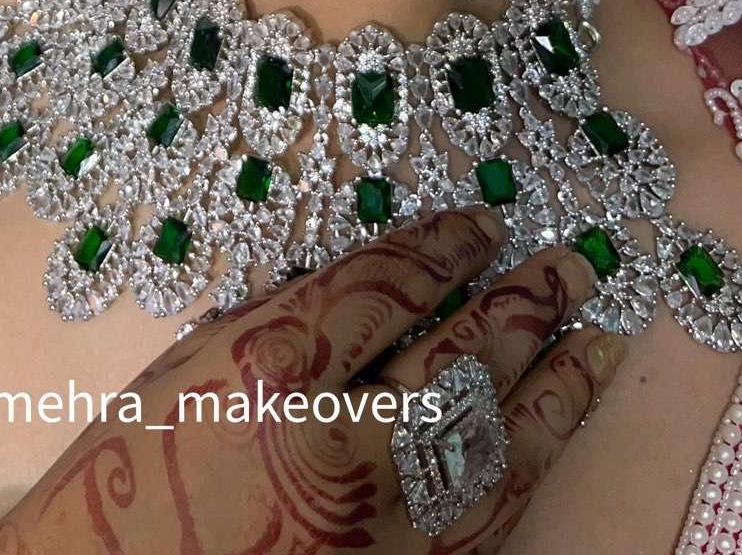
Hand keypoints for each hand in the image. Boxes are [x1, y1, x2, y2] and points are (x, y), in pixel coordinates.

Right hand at [0, 204, 621, 553]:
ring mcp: (382, 524)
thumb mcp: (197, 362)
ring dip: (559, 377)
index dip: (445, 245)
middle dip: (527, 297)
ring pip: (499, 435)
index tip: (483, 218)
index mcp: (273, 370)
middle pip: (462, 352)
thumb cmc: (138, 469)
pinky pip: (488, 510)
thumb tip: (385, 276)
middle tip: (580, 256)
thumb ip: (290, 316)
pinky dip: (531, 456)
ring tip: (603, 327)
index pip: (388, 285)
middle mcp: (342, 444)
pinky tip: (558, 421)